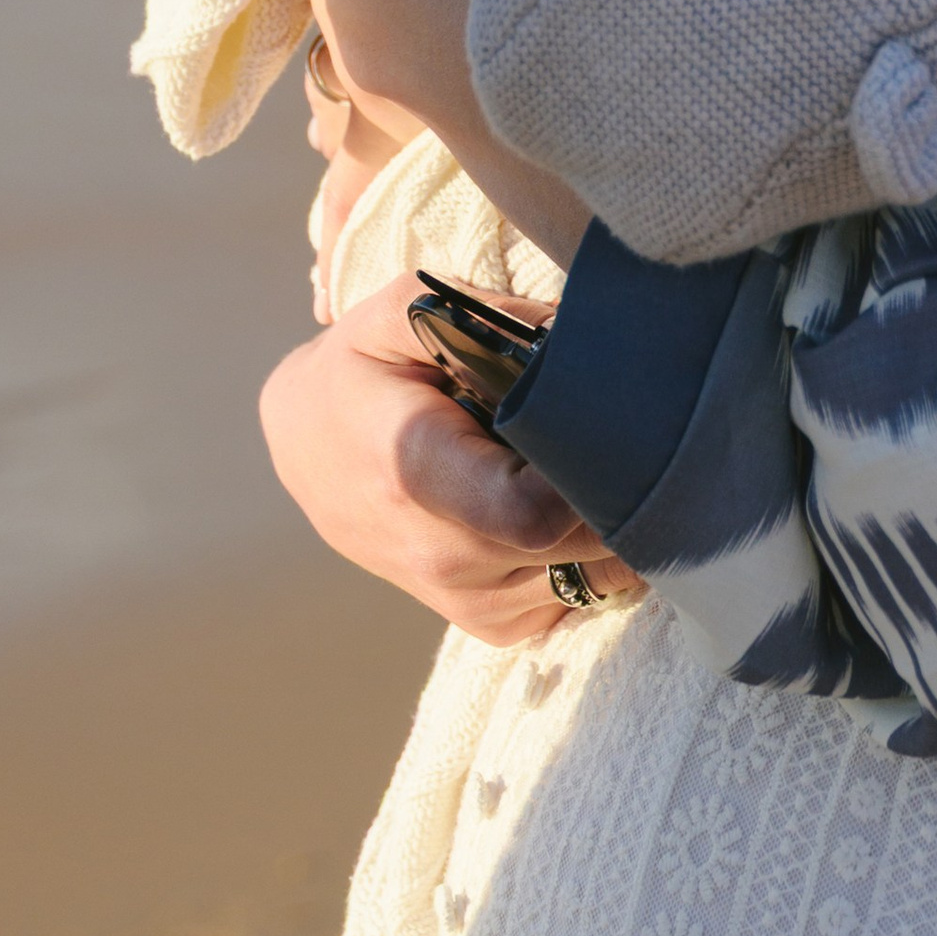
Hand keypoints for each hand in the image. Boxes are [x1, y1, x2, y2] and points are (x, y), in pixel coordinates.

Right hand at [258, 271, 641, 646]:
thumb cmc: (362, 370)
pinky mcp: (489, 622)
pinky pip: (580, 599)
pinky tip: (574, 497)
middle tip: (630, 426)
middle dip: (624, 485)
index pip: (534, 512)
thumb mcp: (399, 313)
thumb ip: (488, 314)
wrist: (306, 448)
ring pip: (594, 577)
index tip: (608, 418)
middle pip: (581, 544)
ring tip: (592, 456)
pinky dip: (597, 551)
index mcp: (419, 474)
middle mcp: (443, 555)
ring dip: (616, 517)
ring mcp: (466, 599)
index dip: (590, 471)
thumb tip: (573, 333)